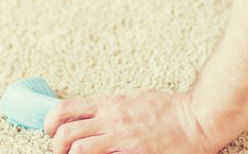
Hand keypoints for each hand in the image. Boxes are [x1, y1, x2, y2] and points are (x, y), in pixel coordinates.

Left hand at [44, 89, 219, 153]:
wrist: (197, 119)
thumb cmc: (172, 110)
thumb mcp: (136, 99)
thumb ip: (115, 108)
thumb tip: (100, 113)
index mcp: (110, 104)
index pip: (66, 109)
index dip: (50, 122)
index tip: (51, 131)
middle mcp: (111, 120)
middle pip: (65, 131)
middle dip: (54, 144)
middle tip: (59, 151)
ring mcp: (121, 138)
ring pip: (77, 148)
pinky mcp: (132, 153)